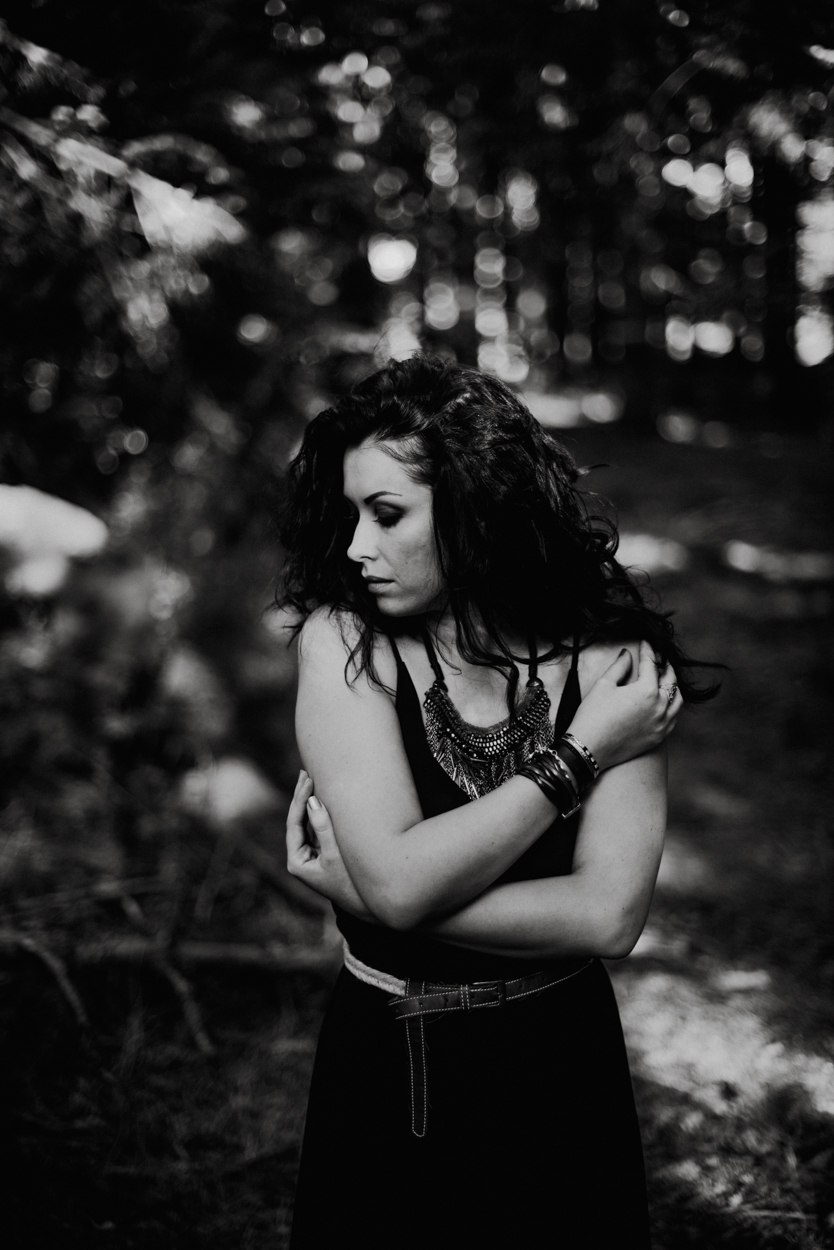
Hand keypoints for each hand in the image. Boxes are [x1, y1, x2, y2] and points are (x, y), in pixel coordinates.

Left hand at [286, 770, 375, 919]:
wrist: (368, 906)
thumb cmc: (352, 882)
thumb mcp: (336, 854)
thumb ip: (323, 827)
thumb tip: (311, 801)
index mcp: (297, 861)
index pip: (294, 823)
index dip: (301, 800)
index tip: (308, 780)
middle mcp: (301, 857)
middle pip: (298, 821)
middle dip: (302, 797)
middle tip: (305, 772)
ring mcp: (312, 855)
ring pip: (307, 822)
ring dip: (310, 802)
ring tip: (311, 779)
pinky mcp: (324, 853)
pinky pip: (318, 827)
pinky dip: (320, 811)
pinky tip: (323, 796)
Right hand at [567, 640, 681, 770]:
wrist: (589, 748)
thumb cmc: (593, 716)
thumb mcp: (604, 685)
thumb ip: (620, 667)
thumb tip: (627, 654)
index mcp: (646, 690)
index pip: (652, 664)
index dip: (648, 651)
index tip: (646, 643)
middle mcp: (659, 706)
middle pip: (670, 680)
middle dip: (665, 666)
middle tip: (659, 658)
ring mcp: (662, 724)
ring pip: (677, 699)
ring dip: (673, 686)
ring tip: (666, 678)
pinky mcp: (659, 737)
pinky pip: (673, 718)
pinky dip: (672, 706)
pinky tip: (665, 702)